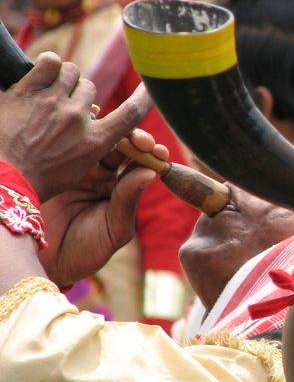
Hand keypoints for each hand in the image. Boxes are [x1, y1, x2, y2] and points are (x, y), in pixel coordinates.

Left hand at [0, 52, 150, 200]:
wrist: (0, 180)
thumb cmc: (37, 178)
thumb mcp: (79, 168)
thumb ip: (95, 142)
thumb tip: (97, 116)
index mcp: (94, 142)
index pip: (131, 113)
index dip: (145, 97)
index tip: (150, 87)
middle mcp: (77, 120)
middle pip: (90, 87)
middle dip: (78, 94)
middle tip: (60, 109)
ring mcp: (51, 104)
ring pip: (71, 71)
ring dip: (62, 78)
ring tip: (48, 92)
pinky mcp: (26, 92)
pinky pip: (48, 62)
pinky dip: (47, 64)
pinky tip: (40, 75)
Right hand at [37, 129, 166, 286]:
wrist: (46, 262)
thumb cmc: (86, 251)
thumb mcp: (114, 230)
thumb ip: (128, 201)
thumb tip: (150, 172)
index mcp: (122, 189)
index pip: (141, 165)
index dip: (152, 155)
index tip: (160, 152)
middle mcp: (103, 175)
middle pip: (122, 147)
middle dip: (135, 139)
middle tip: (142, 139)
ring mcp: (79, 168)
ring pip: (98, 142)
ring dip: (110, 130)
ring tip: (118, 128)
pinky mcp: (57, 166)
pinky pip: (72, 144)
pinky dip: (81, 129)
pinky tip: (90, 118)